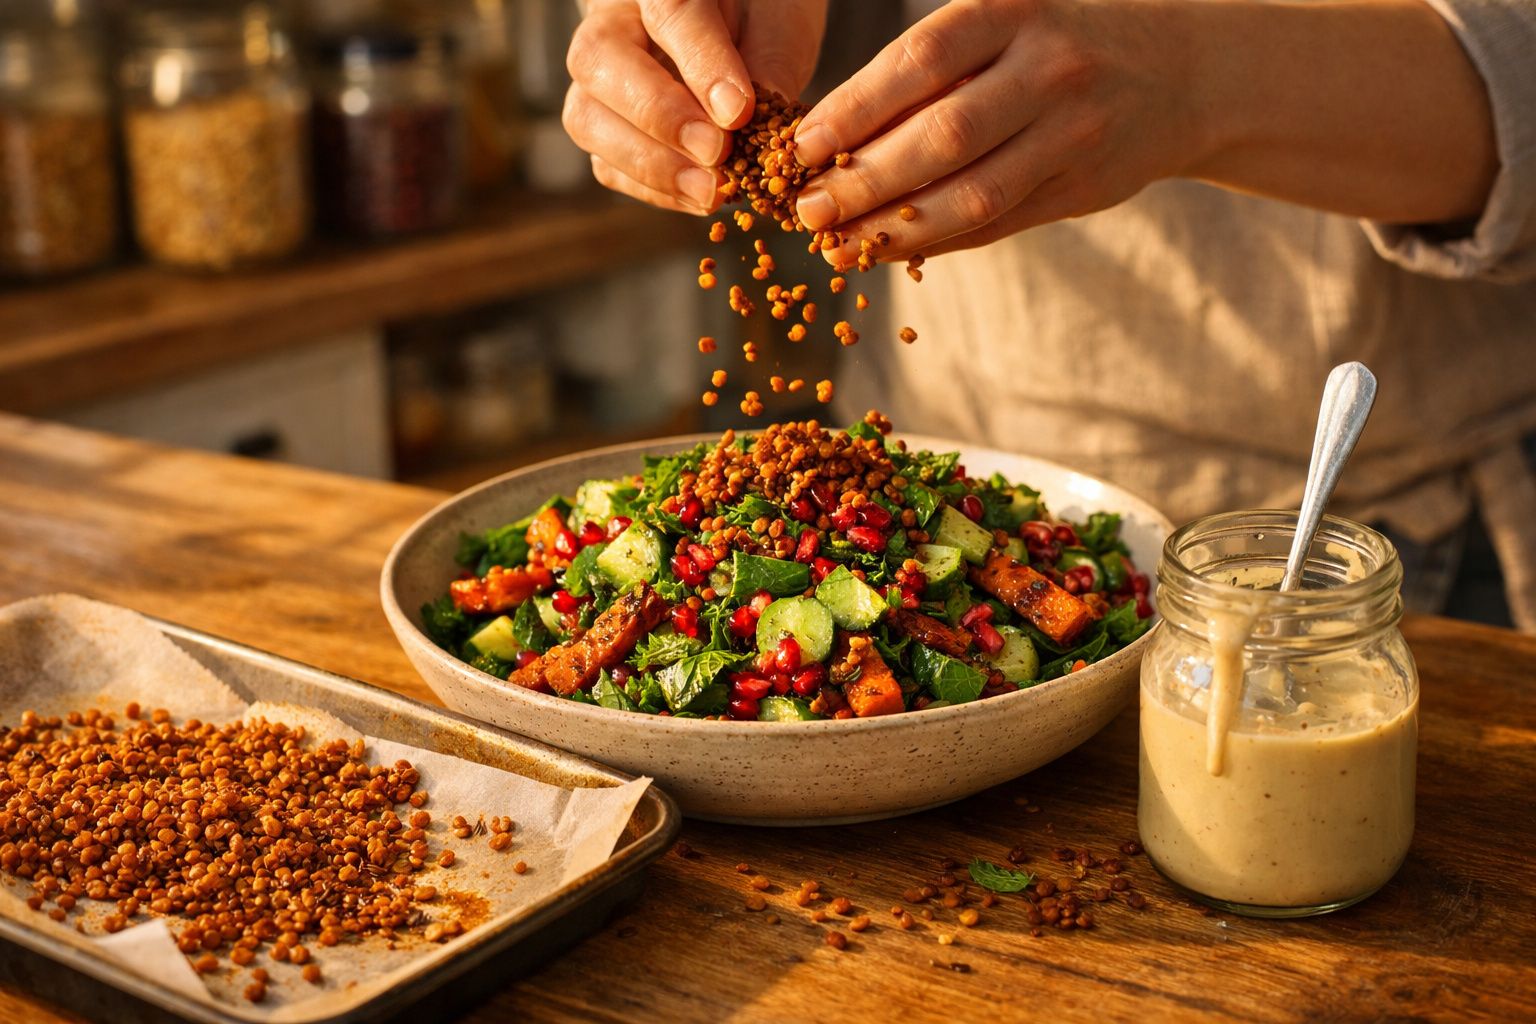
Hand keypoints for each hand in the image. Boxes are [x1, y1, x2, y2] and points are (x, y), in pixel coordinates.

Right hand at [563, 0, 827, 214]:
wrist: (739, 30)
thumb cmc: (760, 18)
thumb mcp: (778, 26)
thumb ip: (767, 69)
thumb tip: (756, 134)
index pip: (670, 11)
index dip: (702, 64)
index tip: (737, 112)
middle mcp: (613, 22)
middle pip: (599, 61)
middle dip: (660, 117)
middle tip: (718, 153)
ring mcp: (597, 79)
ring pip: (587, 119)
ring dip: (650, 166)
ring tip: (712, 191)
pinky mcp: (602, 128)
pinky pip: (606, 165)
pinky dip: (653, 190)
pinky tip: (700, 198)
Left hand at [792, 0, 1203, 262]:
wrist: (1179, 74)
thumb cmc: (1055, 47)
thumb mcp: (1002, 26)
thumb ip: (930, 75)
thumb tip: (828, 143)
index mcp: (1013, 12)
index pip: (919, 62)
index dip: (854, 108)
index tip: (801, 146)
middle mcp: (1049, 69)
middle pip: (943, 136)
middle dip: (865, 180)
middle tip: (808, 211)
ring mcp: (1073, 133)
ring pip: (972, 194)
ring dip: (895, 228)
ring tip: (838, 245)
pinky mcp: (1083, 188)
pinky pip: (996, 225)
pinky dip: (937, 243)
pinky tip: (887, 250)